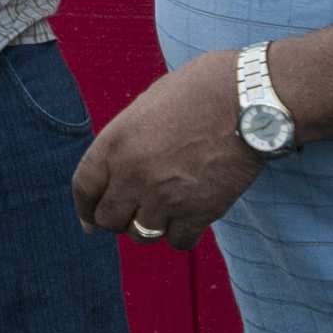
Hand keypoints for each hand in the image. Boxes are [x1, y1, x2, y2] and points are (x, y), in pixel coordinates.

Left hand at [70, 52, 259, 249]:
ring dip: (150, 226)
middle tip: (133, 213)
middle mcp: (133, 175)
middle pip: (108, 220)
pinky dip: (181, 234)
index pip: (84, 188)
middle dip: (118, 218)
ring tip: (165, 210)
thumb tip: (119, 168)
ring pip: (141, 235)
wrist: (248, 100)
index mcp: (115, 143)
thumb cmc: (200, 90)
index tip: (90, 219)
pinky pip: (177, 241)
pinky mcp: (198, 213)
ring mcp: (164, 198)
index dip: (84, 207)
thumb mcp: (147, 105)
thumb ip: (127, 140)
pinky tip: (189, 219)